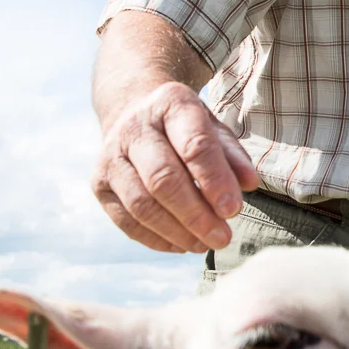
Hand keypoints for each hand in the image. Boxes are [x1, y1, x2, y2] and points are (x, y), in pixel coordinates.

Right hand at [92, 81, 260, 254]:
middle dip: (195, 214)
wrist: (134, 114)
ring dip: (176, 232)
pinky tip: (182, 245)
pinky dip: (156, 239)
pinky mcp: (99, 184)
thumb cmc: (184, 128)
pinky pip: (126, 220)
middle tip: (222, 238)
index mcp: (170, 104)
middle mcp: (134, 127)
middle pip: (163, 178)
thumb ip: (234, 156)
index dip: (215, 180)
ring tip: (205, 245)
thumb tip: (250, 184)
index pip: (194, 145)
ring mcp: (110, 156)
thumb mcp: (214, 129)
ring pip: (141, 204)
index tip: (233, 210)